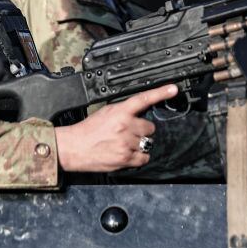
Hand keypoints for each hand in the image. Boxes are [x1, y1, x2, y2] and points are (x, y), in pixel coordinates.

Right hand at [54, 84, 176, 171]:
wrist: (73, 147)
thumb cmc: (88, 130)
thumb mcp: (106, 112)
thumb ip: (124, 111)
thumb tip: (139, 111)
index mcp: (120, 111)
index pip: (144, 99)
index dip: (160, 93)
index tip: (173, 89)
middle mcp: (125, 126)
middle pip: (150, 128)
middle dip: (142, 130)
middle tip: (129, 133)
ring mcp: (126, 143)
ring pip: (147, 143)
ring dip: (139, 144)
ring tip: (124, 144)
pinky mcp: (125, 158)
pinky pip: (144, 158)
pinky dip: (138, 157)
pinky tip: (127, 153)